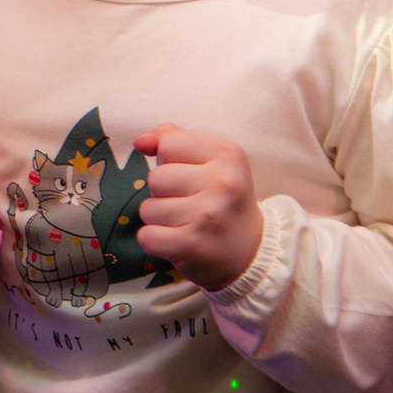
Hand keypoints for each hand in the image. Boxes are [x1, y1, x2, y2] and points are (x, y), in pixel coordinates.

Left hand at [132, 123, 264, 289]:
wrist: (252, 252)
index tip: (194, 178)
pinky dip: (156, 242)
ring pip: (148, 209)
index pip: (168, 144)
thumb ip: (175, 139)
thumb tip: (140, 142)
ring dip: (160, 220)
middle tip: (192, 205)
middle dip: (164, 193)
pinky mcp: (192, 245)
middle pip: (155, 178)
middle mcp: (223, 183)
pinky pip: (146, 236)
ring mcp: (208, 215)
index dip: (171, 162)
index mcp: (228, 155)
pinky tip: (180, 242)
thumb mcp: (212, 161)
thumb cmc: (222, 200)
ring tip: (188, 224)